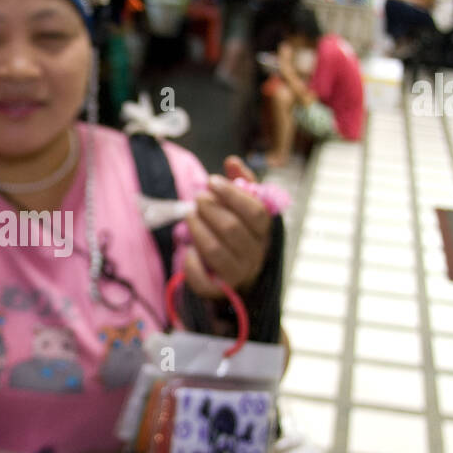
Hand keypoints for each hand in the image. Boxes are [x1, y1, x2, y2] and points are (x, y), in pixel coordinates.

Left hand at [184, 155, 271, 298]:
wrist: (235, 275)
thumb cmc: (238, 234)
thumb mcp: (243, 208)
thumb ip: (241, 184)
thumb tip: (232, 162)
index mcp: (264, 232)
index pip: (256, 212)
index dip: (233, 194)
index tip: (212, 181)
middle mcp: (255, 254)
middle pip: (232, 229)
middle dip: (210, 209)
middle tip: (198, 198)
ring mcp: (239, 274)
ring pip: (215, 250)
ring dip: (198, 229)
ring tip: (189, 214)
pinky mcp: (220, 290)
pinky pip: (203, 278)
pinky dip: (191, 263)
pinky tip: (188, 250)